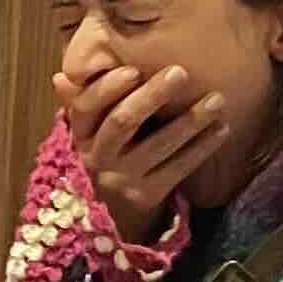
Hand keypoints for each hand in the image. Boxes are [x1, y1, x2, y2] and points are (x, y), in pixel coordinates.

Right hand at [54, 62, 228, 241]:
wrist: (114, 212)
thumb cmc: (108, 154)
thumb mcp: (91, 131)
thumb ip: (83, 102)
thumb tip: (61, 76)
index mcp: (80, 135)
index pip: (85, 108)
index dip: (108, 88)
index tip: (133, 69)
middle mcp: (97, 158)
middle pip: (122, 122)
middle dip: (152, 95)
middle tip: (181, 73)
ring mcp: (123, 179)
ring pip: (158, 145)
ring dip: (189, 120)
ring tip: (216, 99)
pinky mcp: (148, 195)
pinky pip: (178, 168)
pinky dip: (202, 147)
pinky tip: (222, 129)